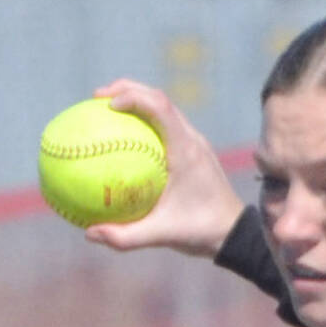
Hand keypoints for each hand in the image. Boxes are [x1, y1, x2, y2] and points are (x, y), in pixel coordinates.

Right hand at [83, 79, 245, 258]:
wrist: (235, 234)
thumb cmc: (201, 232)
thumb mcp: (162, 236)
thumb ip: (126, 236)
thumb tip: (90, 234)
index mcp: (185, 150)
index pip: (159, 107)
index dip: (131, 96)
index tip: (106, 105)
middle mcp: (192, 139)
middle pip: (158, 97)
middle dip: (126, 89)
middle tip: (97, 98)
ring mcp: (196, 143)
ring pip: (164, 109)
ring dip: (137, 101)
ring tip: (107, 109)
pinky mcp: (195, 151)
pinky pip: (168, 126)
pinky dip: (146, 122)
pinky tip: (126, 140)